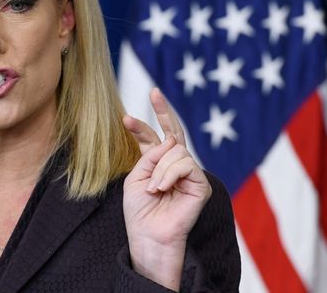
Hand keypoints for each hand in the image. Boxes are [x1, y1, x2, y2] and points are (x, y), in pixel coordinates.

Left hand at [121, 88, 210, 289]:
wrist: (148, 234)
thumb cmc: (139, 210)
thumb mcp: (136, 176)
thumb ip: (151, 155)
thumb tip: (173, 141)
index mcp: (156, 164)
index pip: (152, 139)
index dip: (141, 127)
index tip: (126, 118)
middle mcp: (174, 166)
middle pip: (173, 132)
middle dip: (163, 111)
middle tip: (154, 92)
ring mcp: (189, 174)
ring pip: (176, 152)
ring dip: (160, 169)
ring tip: (155, 189)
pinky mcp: (200, 184)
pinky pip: (185, 165)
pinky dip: (169, 175)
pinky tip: (163, 189)